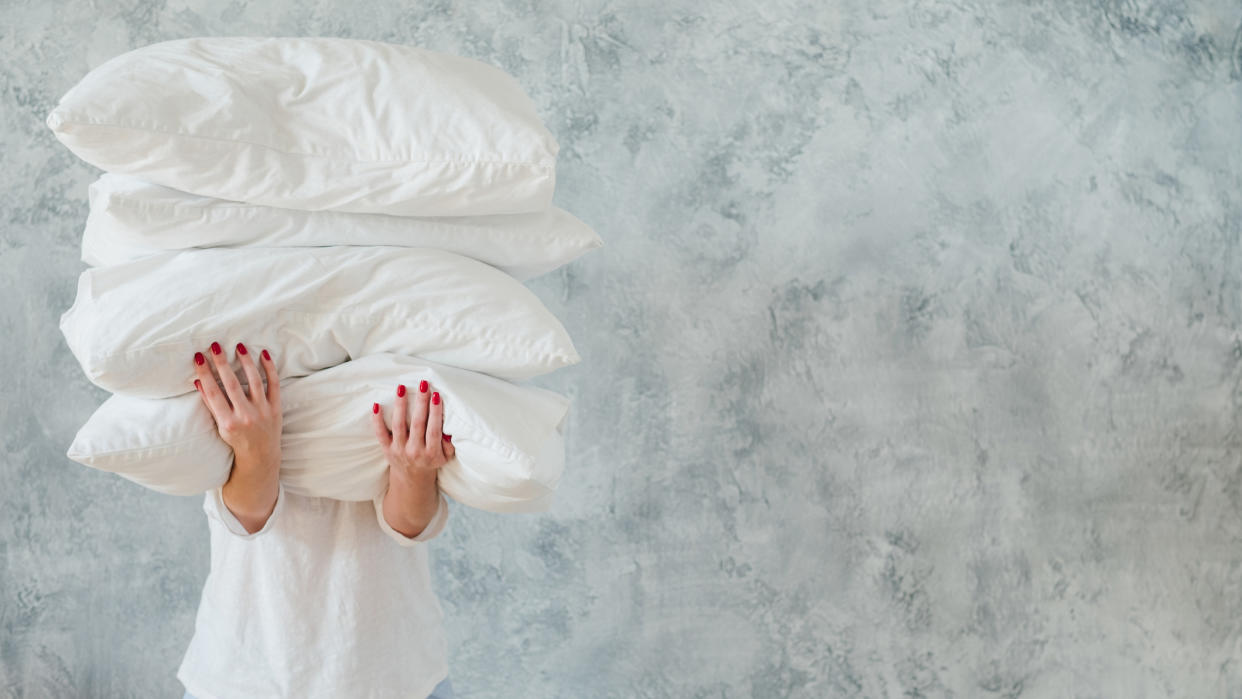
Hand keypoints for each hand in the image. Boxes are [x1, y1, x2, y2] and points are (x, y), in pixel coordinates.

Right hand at [193, 341, 281, 533]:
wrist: (260, 456)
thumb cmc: (236, 440)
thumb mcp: (220, 426)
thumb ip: (211, 404)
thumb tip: (199, 381)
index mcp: (228, 422)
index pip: (213, 393)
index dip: (204, 374)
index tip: (197, 357)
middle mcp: (246, 416)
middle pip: (231, 384)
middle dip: (221, 364)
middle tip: (214, 346)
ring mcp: (262, 411)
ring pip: (254, 381)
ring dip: (245, 362)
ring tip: (238, 346)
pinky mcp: (276, 408)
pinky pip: (274, 384)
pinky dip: (269, 369)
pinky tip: (263, 354)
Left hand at [371, 379, 454, 484]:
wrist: (412, 479)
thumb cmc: (431, 461)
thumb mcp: (446, 457)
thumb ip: (449, 444)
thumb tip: (448, 430)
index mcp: (431, 453)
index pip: (433, 430)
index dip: (435, 412)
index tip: (436, 395)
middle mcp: (414, 451)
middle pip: (417, 424)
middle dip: (421, 403)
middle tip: (422, 385)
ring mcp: (399, 450)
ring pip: (399, 425)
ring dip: (400, 405)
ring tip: (401, 388)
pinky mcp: (386, 449)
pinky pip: (380, 433)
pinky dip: (377, 420)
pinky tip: (377, 405)